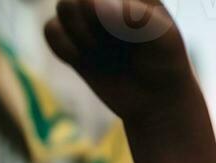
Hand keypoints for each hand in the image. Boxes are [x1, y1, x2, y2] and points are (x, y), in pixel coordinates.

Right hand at [45, 0, 193, 126]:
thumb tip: (94, 4)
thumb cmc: (165, 64)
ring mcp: (86, 15)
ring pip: (63, 8)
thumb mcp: (163, 38)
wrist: (155, 99)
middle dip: (96, 24)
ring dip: (83, 36)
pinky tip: (85, 61)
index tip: (131, 34)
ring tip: (105, 54)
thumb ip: (137, 17)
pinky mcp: (71, 38)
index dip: (110, 12)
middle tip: (120, 46)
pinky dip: (66, 49)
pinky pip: (51, 31)